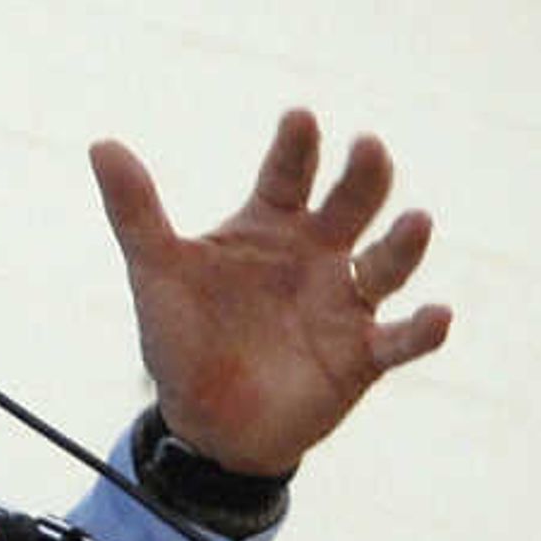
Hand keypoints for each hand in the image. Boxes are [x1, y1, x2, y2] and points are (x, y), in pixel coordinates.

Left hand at [87, 108, 449, 477]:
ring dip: (404, 243)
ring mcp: (344, 303)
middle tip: (368, 147)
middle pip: (350, 205)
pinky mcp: (363, 355)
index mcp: (270, 226)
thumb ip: (134, 210)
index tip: (300, 118)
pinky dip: (423, 329)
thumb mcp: (155, 272)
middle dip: (362, 177)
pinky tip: (439, 314)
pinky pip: (402, 339)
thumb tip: (101, 143)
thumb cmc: (183, 338)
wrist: (204, 423)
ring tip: (417, 221)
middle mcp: (317, 254)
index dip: (295, 147)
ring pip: (386, 263)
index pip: (288, 175)